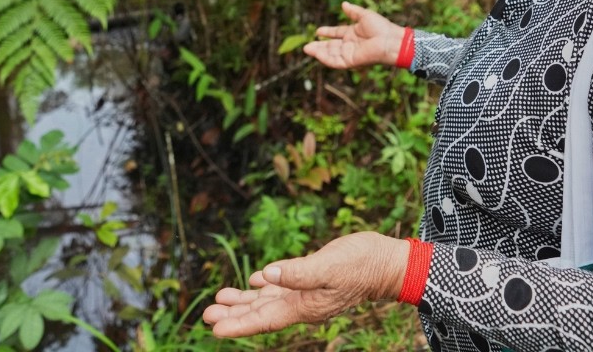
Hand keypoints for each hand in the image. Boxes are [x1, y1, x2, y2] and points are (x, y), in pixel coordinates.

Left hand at [202, 232, 407, 337]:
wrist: (387, 261)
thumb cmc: (362, 263)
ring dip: (243, 301)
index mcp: (305, 305)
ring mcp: (306, 292)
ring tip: (219, 301)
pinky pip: (281, 286)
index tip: (215, 330)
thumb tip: (265, 275)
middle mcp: (302, 303)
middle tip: (206, 316)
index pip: (265, 320)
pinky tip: (253, 281)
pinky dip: (264, 286)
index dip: (239, 325)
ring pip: (268, 301)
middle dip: (234, 316)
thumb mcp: (330, 266)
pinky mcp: (311, 278)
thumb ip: (299, 272)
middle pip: (261, 314)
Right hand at [303, 1, 405, 68]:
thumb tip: (343, 4)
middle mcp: (350, 45)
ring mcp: (350, 54)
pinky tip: (316, 54)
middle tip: (307, 46)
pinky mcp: (351, 61)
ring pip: (331, 54)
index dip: (327, 33)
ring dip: (319, 52)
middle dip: (319, 46)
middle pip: (331, 46)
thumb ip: (353, 11)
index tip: (317, 31)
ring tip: (307, 49)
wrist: (390, 40)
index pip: (337, 34)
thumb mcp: (364, 15)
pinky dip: (325, 58)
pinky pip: (335, 61)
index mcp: (353, 34)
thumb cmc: (381, 27)